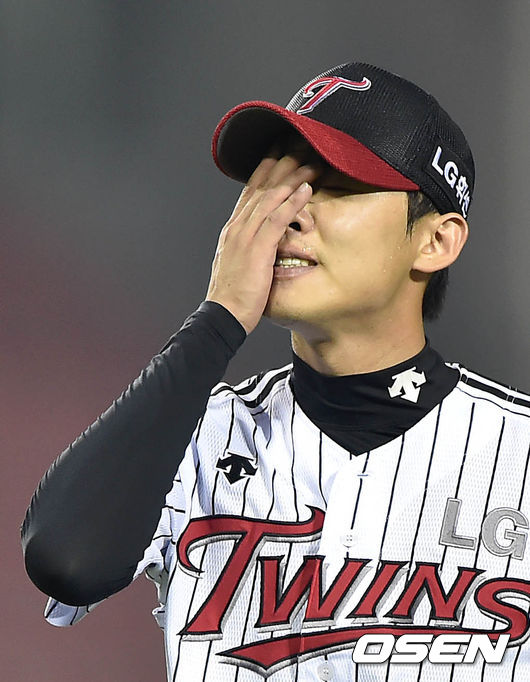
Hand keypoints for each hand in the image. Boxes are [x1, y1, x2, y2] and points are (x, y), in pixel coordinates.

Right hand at [206, 152, 318, 333]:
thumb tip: (261, 241)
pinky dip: (292, 202)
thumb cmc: (233, 295)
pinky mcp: (257, 249)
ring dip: (292, 177)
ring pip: (270, 197)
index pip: (251, 192)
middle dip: (281, 163)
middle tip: (299, 144)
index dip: (266, 170)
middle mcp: (238, 227)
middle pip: (261, 187)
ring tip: (312, 160)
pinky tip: (307, 190)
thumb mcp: (239, 264)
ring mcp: (246, 236)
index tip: (279, 152)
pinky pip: (277, 219)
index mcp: (234, 229)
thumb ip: (249, 247)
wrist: (222, 315)